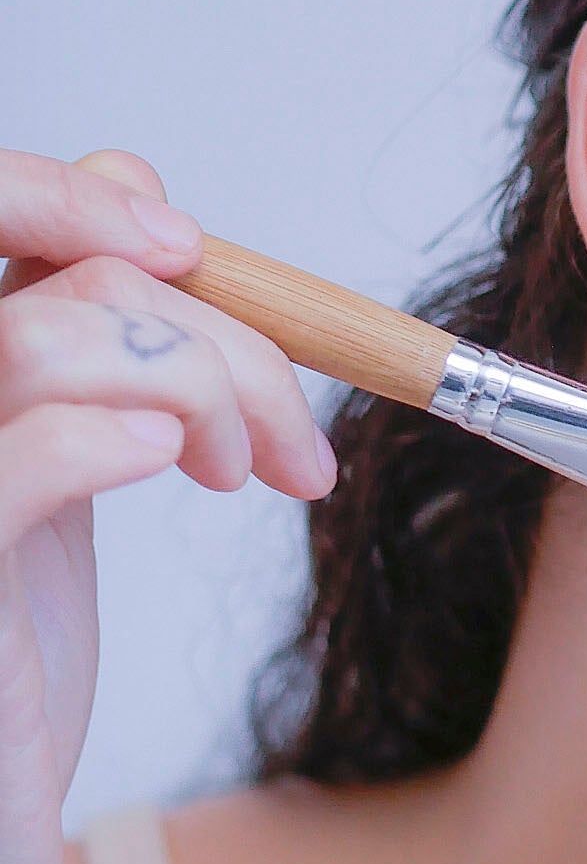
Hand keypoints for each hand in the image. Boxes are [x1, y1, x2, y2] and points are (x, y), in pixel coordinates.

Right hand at [0, 149, 335, 863]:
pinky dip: (119, 437)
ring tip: (243, 475)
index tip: (195, 257)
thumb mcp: (60, 473)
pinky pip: (21, 456)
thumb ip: (84, 342)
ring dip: (206, 390)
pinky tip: (174, 471)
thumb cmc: (13, 667)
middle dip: (210, 329)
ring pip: (61, 342)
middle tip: (284, 435)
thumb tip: (137, 196)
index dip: (78, 201)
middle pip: (60, 281)